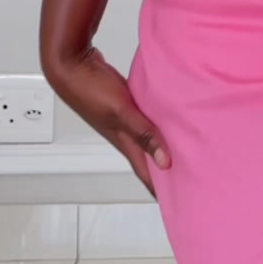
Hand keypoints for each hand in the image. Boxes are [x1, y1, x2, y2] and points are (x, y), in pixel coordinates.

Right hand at [43, 46, 170, 195]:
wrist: (72, 63)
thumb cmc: (90, 89)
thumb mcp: (121, 112)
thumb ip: (143, 134)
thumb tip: (165, 161)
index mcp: (123, 142)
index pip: (145, 172)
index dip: (160, 188)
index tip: (180, 200)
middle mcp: (123, 134)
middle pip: (148, 157)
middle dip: (167, 167)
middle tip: (190, 174)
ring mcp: (122, 118)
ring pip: (147, 137)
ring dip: (163, 143)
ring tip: (185, 146)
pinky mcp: (123, 103)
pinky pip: (145, 118)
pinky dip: (157, 122)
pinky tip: (168, 117)